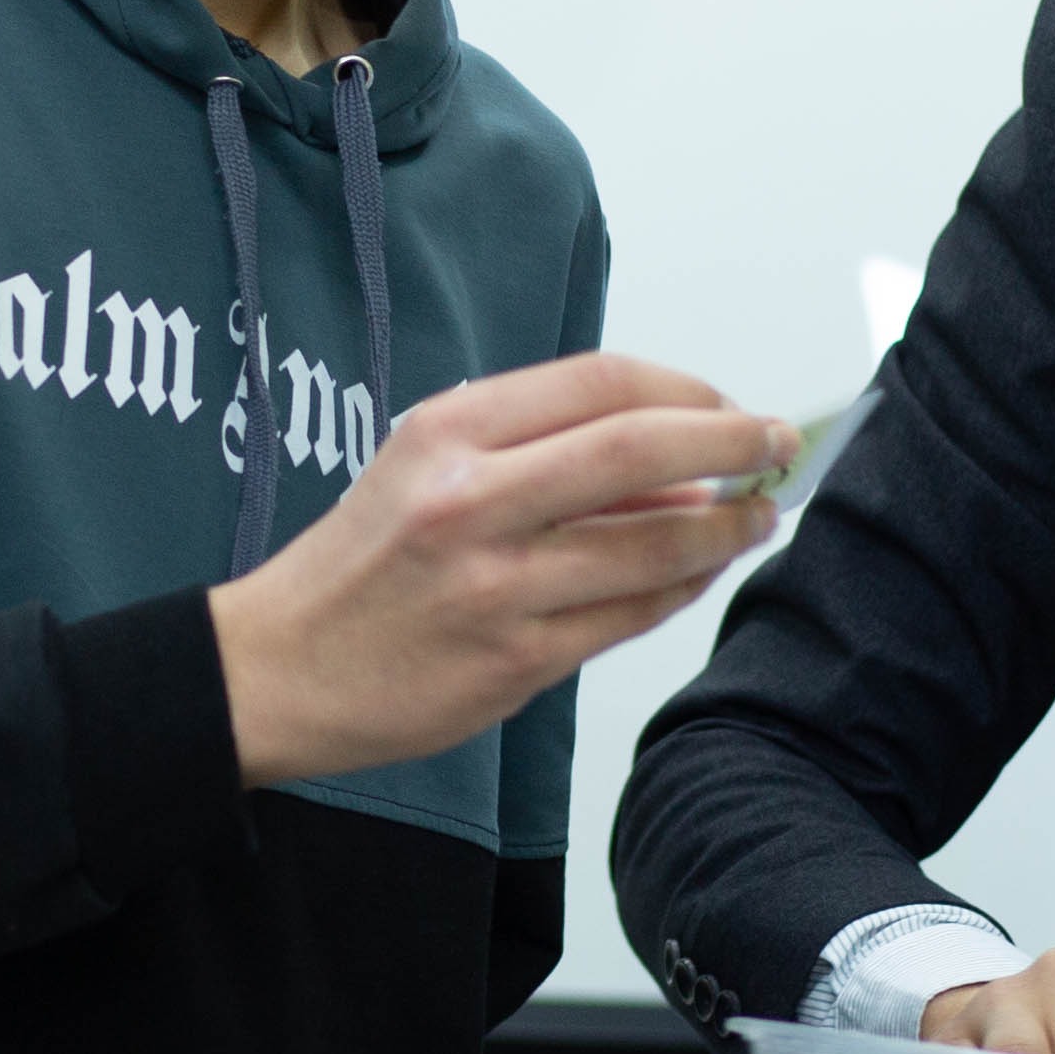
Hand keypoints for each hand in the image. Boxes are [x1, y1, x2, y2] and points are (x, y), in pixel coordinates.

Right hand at [213, 355, 788, 788]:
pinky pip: (629, 615)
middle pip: (638, 450)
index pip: (600, 383)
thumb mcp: (423, 469)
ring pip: (651, 543)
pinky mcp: (515, 660)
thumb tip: (668, 460)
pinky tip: (700, 573)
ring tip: (755, 516)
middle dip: (731, 443)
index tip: (728, 404)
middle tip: (779, 443)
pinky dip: (680, 588)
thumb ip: (536, 451)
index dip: (686, 389)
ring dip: (723, 528)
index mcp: (447, 432)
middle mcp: (471, 499)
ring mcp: (496, 584)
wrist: (275, 670)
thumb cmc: (357, 564)